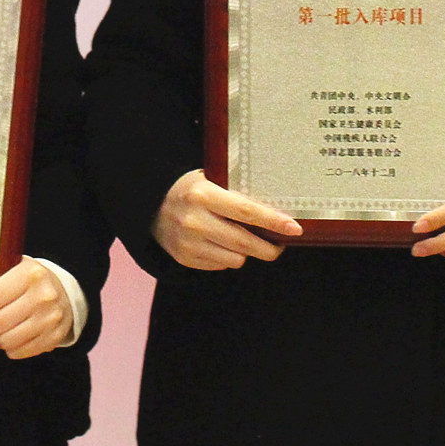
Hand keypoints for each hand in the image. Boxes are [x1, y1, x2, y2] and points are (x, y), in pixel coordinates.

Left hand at [0, 257, 73, 358]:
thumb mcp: (14, 269)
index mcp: (27, 274)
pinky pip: (20, 352)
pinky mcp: (54, 336)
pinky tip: (9, 336)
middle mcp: (41, 297)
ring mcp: (50, 318)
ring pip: (5, 341)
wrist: (67, 290)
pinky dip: (9, 348)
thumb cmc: (30, 279)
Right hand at [152, 169, 301, 269]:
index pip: (246, 212)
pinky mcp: (184, 259)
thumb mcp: (208, 179)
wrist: (150, 205)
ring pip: (235, 259)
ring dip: (247, 253)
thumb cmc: (190, 189)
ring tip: (245, 240)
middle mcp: (195, 221)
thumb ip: (235, 193)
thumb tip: (276, 210)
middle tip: (281, 244)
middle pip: (244, 243)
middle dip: (269, 248)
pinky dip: (228, 257)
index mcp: (203, 195)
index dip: (273, 221)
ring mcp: (188, 243)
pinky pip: (220, 266)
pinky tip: (222, 243)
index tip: (294, 228)